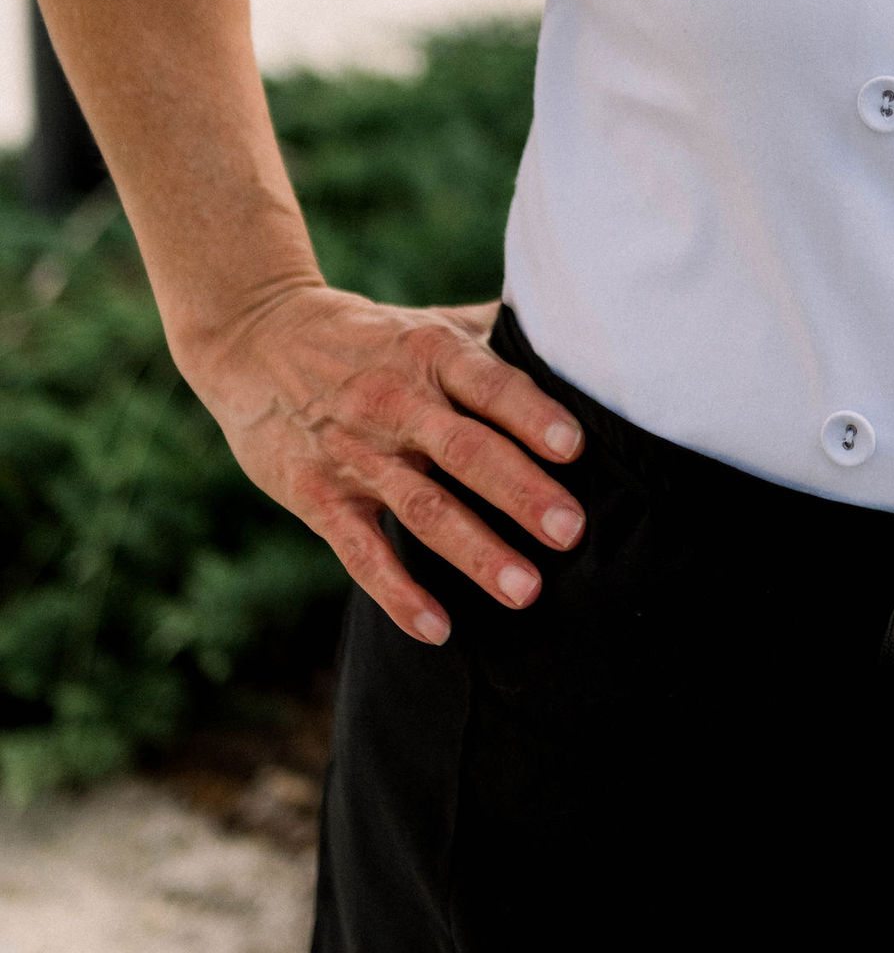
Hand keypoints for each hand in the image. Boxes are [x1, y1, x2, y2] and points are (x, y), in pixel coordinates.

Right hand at [176, 281, 585, 644]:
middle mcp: (397, 403)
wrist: (254, 339)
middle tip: (571, 532)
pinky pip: (360, 550)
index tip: (575, 447)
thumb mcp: (428, 323)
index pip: (489, 384)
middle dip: (520, 493)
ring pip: (421, 507)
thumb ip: (496, 335)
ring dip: (475, 551)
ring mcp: (356, 453)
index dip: (531, 414)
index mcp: (431, 354)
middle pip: (465, 451)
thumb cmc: (369, 338)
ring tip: (526, 589)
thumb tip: (581, 339)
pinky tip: (437, 629)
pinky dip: (397, 592)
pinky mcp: (318, 496)